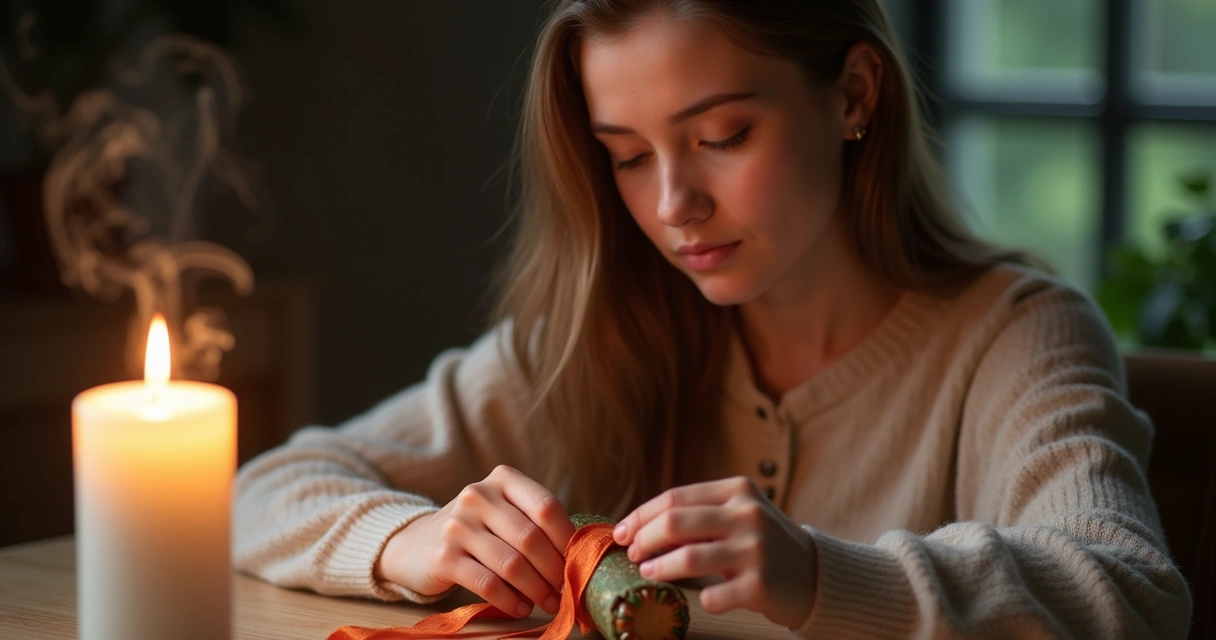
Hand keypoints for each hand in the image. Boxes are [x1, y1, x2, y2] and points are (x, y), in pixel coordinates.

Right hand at [374, 465, 574, 618]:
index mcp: (501, 479)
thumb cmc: (475, 531)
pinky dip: (511, 600)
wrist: (414, 544)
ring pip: (512, 564)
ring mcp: (457, 526)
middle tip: (567, 589)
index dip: (568, 538)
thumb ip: (535, 523)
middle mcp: (477, 496)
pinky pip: (488, 584)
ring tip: (549, 602)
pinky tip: (522, 607)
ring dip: (537, 589)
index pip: (546, 506)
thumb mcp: (502, 512)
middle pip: (531, 538)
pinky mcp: (443, 557)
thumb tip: (580, 555)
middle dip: (555, 570)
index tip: (578, 562)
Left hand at [612, 476, 816, 628]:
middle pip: (675, 523)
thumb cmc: (763, 543)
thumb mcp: (738, 515)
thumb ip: (699, 515)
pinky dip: (699, 598)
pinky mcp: (761, 586)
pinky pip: (712, 596)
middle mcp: (748, 515)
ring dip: (659, 568)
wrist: (815, 574)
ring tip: (647, 573)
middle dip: (644, 540)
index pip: (674, 498)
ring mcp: (756, 550)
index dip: (641, 516)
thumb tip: (639, 528)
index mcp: (738, 490)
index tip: (621, 532)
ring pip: (688, 558)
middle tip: (633, 554)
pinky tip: (700, 597)